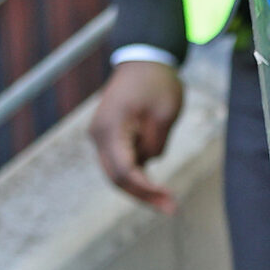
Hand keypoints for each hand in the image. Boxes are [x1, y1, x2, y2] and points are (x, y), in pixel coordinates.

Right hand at [88, 59, 184, 211]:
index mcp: (111, 128)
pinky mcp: (110, 136)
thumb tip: (147, 162)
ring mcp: (102, 136)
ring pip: (117, 173)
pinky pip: (121, 163)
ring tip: (167, 202)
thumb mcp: (164, 115)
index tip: (168, 199)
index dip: (145, 189)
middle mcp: (99, 134)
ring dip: (140, 188)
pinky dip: (137, 176)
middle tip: (170, 209)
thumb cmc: (156, 84)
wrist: (143, 60)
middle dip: (142, 195)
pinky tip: (157, 188)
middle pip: (116, 177)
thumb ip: (154, 143)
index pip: (124, 169)